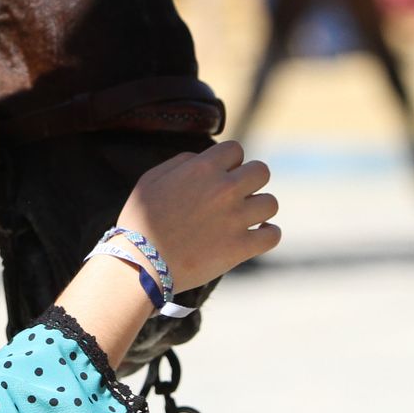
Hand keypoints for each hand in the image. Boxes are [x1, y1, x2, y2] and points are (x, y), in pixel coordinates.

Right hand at [113, 140, 279, 291]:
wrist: (141, 262)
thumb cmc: (140, 220)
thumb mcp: (151, 179)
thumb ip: (181, 162)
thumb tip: (203, 158)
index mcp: (203, 168)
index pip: (236, 150)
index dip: (230, 161)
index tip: (223, 174)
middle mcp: (224, 189)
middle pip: (262, 172)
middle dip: (251, 180)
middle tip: (238, 194)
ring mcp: (236, 219)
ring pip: (271, 203)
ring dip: (260, 208)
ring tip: (246, 216)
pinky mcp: (241, 247)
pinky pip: (273, 235)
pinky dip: (268, 234)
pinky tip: (257, 234)